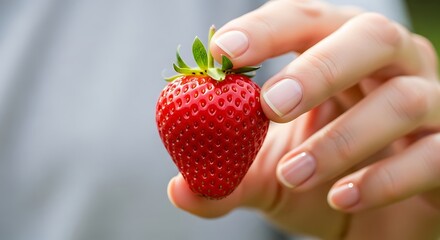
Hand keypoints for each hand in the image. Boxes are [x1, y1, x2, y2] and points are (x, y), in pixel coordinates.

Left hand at [167, 0, 439, 238]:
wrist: (372, 222)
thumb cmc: (318, 181)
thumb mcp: (267, 176)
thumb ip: (226, 179)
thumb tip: (179, 189)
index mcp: (340, 54)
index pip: (306, 19)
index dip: (266, 29)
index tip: (222, 52)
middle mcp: (391, 67)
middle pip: (369, 36)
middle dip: (317, 67)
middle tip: (270, 105)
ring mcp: (431, 105)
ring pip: (402, 99)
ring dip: (340, 139)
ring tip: (293, 175)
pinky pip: (432, 156)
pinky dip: (384, 179)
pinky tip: (341, 198)